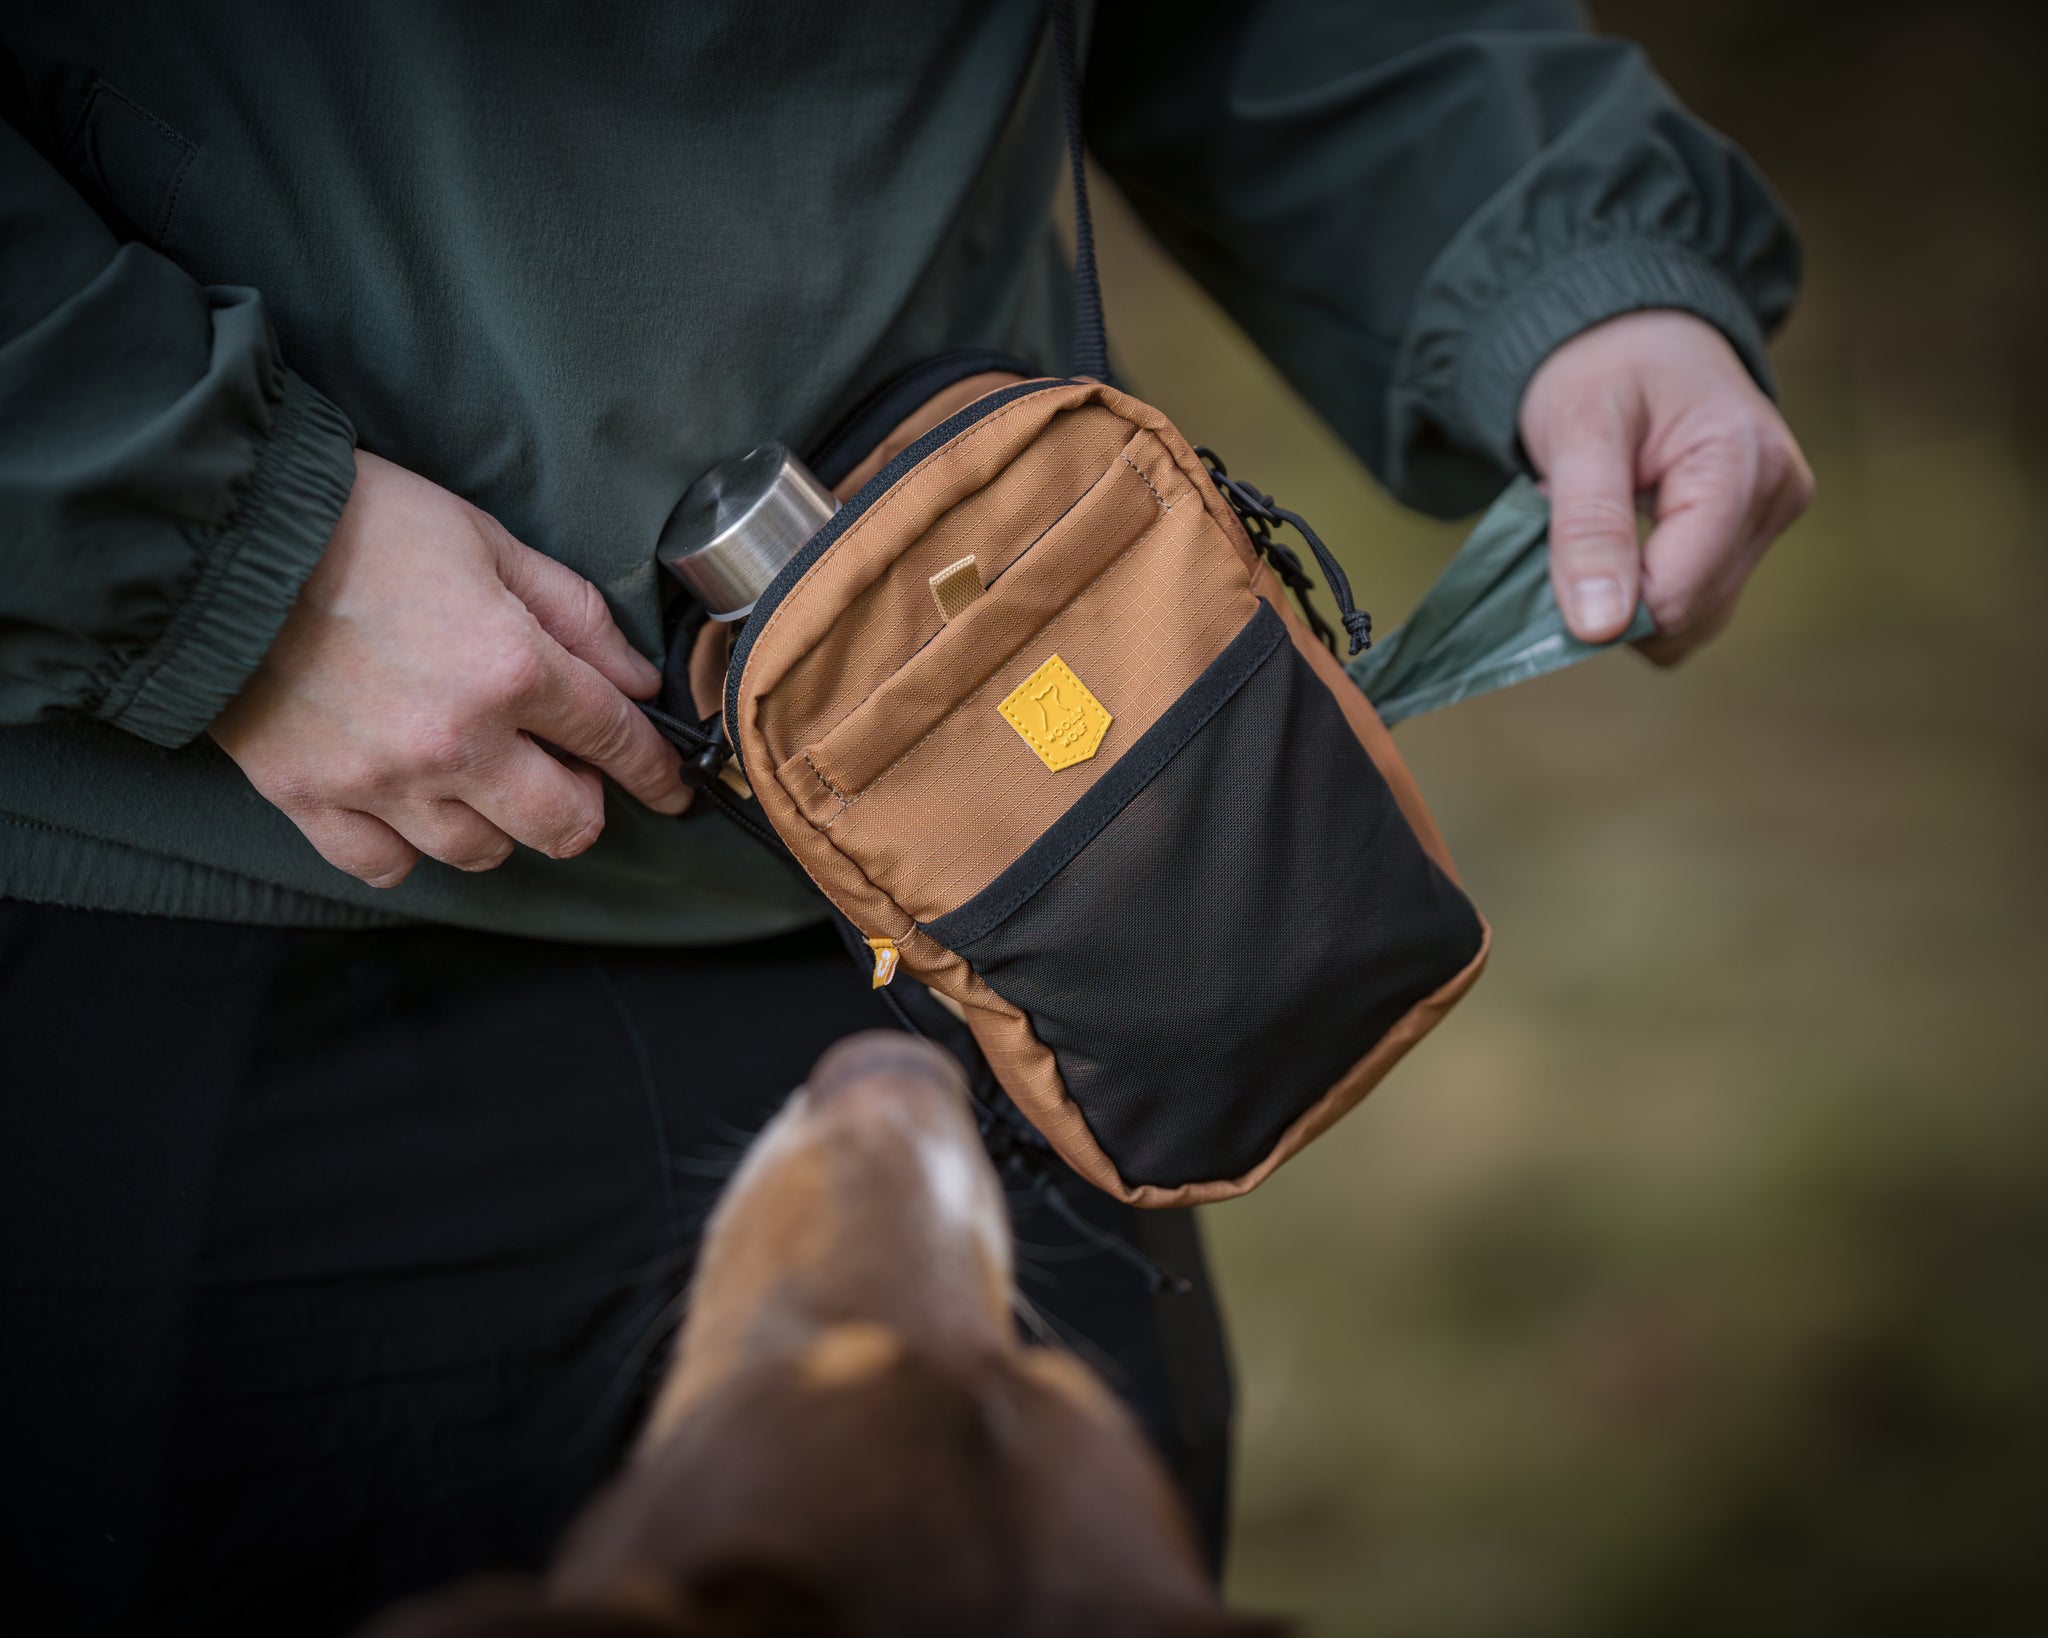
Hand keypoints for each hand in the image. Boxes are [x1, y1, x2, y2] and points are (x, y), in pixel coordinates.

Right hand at [212, 450, 686, 888]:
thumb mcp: (489, 541)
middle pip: (563, 824)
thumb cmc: (360, 522)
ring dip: (500, 825)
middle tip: (572, 776)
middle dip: (587, 806)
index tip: (672, 786)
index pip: (615, 739)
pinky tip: (412, 808)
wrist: (220, 536)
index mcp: (510, 668)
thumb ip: (573, 616)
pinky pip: (385, 866)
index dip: (655, 768)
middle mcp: (457, 742)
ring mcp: (382, 782)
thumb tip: (637, 681)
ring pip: (480, 853)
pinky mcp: (311, 800)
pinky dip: (408, 848)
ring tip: (487, 781)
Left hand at [1518, 309, 1813, 665]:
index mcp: (1743, 465)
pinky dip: (1646, 585)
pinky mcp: (1758, 530)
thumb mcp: (1579, 434)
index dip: (1605, 602)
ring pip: (1694, 619)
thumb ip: (1588, 530)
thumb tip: (1599, 629)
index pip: (1676, 597)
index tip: (1555, 555)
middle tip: (1571, 529)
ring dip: (1628, 595)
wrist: (1633, 329)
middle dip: (1614, 596)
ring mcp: (1774, 515)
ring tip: (1600, 524)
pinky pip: (1697, 597)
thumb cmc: (1603, 366)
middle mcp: (1777, 496)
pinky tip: (1624, 536)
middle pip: (1689, 617)